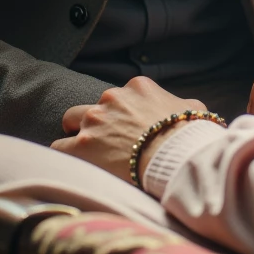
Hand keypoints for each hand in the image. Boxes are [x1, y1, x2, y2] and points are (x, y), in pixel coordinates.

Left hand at [51, 74, 204, 181]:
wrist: (177, 157)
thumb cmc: (189, 136)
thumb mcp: (193, 110)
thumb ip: (181, 105)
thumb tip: (187, 111)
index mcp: (137, 87)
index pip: (119, 98)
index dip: (121, 116)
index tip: (128, 132)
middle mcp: (112, 98)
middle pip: (92, 106)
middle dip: (96, 123)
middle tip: (106, 144)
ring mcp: (94, 120)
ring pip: (71, 121)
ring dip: (78, 135)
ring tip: (89, 155)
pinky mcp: (81, 145)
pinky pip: (60, 147)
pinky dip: (66, 155)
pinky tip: (75, 166)